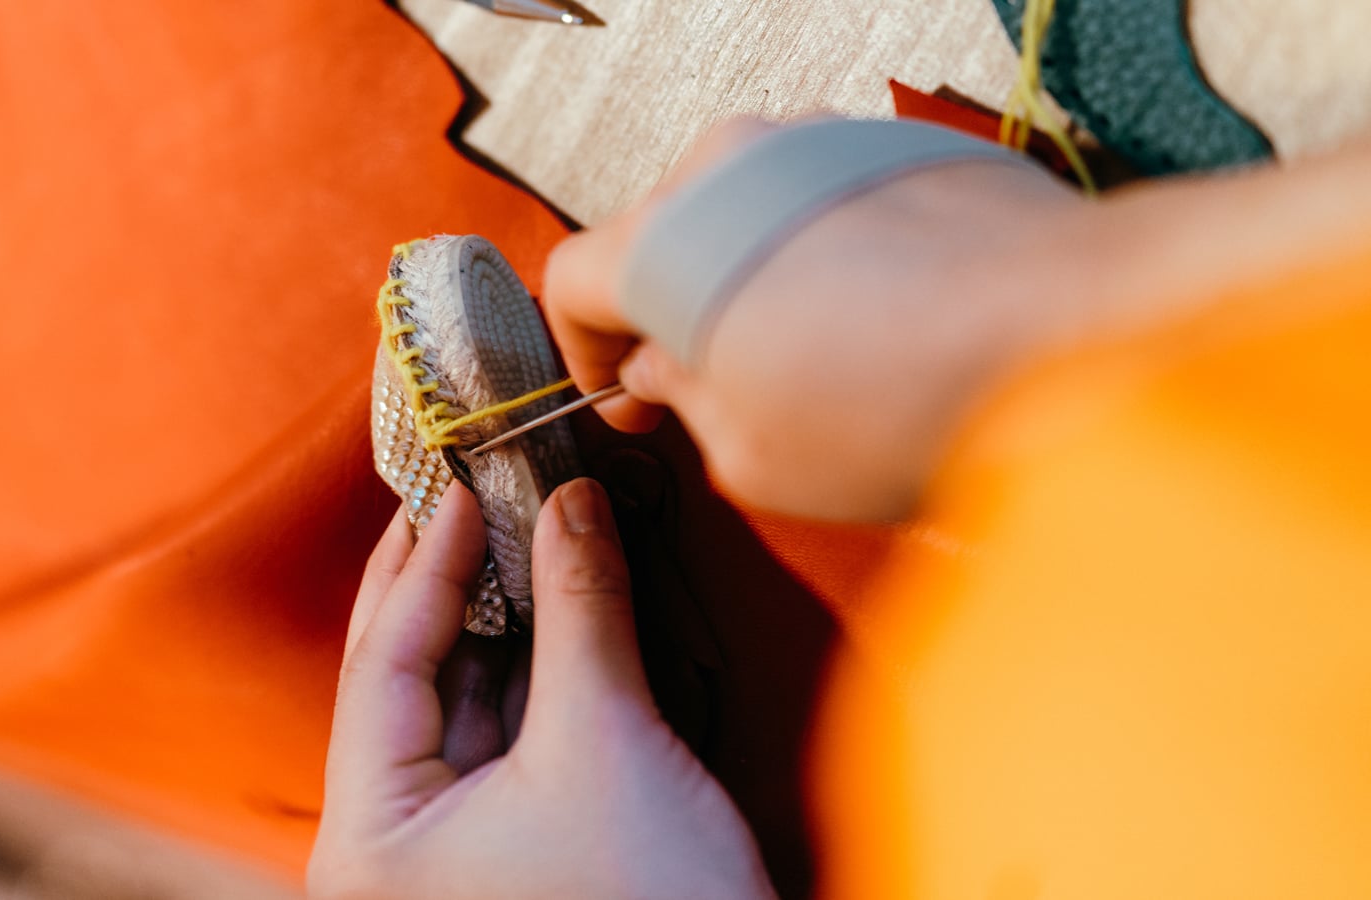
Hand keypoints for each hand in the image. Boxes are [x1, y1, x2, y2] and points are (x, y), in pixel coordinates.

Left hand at [307, 479, 773, 898]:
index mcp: (372, 841)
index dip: (425, 565)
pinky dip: (534, 671)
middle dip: (452, 586)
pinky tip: (558, 609)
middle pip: (411, 681)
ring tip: (528, 535)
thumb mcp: (605, 738)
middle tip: (476, 498)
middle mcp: (393, 849)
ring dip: (502, 622)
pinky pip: (505, 735)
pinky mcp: (507, 847)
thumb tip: (571, 502)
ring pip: (463, 704)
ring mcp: (449, 851)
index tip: (457, 488)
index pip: (382, 665)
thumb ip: (579, 609)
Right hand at [544, 117, 1083, 519]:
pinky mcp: (889, 144)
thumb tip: (674, 378)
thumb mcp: (753, 455)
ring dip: (749, 287)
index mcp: (668, 238)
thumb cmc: (918, 396)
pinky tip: (872, 328)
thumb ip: (683, 406)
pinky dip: (818, 259)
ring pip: (740, 217)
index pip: (571, 278)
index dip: (580, 352)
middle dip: (671, 320)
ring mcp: (815, 142)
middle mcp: (733, 163)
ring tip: (811, 368)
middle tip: (712, 393)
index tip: (620, 394)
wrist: (1075, 327)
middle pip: (658, 240)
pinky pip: (816, 201)